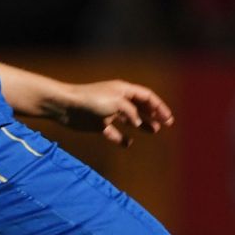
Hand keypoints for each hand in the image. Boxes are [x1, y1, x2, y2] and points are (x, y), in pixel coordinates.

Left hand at [52, 79, 174, 147]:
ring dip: (142, 124)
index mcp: (123, 90)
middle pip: (140, 107)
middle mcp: (117, 100)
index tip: (168, 119)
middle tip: (166, 125)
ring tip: (153, 131)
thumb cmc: (91, 100)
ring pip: (130, 119)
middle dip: (154, 114)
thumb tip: (140, 123)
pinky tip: (127, 144)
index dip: (159, 106)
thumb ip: (132, 112)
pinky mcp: (98, 124)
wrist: (66, 106)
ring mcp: (108, 112)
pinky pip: (114, 132)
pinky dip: (121, 138)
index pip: (146, 97)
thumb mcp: (116, 103)